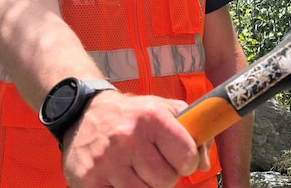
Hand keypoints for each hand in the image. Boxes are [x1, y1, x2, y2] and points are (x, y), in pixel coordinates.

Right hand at [61, 91, 211, 187]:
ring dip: (145, 184)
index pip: (186, 158)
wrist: (85, 113)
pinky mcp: (89, 179)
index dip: (187, 161)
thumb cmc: (132, 114)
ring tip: (137, 168)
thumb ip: (193, 132)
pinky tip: (121, 176)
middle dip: (164, 175)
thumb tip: (204, 164)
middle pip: (166, 181)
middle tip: (154, 163)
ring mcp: (107, 161)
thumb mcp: (165, 109)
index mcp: (152, 118)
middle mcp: (128, 138)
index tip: (180, 158)